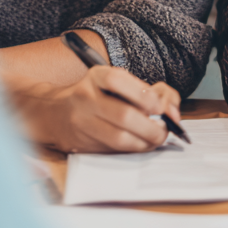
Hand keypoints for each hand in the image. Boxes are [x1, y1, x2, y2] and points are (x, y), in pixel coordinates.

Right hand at [10, 65, 181, 152]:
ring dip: (144, 142)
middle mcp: (86, 98)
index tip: (160, 107)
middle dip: (151, 127)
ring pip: (119, 138)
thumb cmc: (97, 95)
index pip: (118, 80)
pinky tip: (141, 145)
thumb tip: (172, 112)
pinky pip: (113, 150)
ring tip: (156, 139)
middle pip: (123, 115)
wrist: (55, 113)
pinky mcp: (82, 143)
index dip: (144, 94)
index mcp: (96, 77)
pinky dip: (133, 150)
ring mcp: (82, 122)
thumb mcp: (119, 82)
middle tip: (164, 131)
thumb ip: (151, 92)